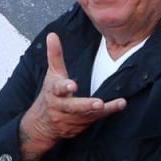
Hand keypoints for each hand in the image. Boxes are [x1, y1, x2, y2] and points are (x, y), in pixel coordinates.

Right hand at [18, 32, 125, 160]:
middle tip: (98, 103)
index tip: (73, 85)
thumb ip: (55, 55)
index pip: (58, 88)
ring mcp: (70, 119)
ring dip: (102, 110)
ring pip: (87, 115)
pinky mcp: (79, 126)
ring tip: (118, 103)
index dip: (65, 87)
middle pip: (73, 106)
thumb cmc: (49, 94)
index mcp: (54, 92)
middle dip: (86, 105)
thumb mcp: (52, 75)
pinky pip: (94, 120)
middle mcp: (61, 107)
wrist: (41, 125)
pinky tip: (120, 105)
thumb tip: (52, 34)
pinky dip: (107, 113)